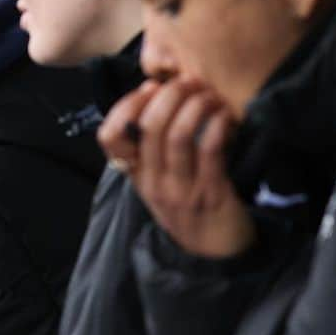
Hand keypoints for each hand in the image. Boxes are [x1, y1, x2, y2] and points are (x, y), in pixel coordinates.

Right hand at [97, 78, 255, 258]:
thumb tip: (157, 99)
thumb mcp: (158, 183)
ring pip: (178, 135)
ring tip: (209, 94)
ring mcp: (181, 189)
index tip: (149, 88)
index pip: (109, 137)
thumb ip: (152, 151)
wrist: (214, 253)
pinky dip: (218, 124)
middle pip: (149, 127)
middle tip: (189, 81)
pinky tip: (226, 115)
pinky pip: (211, 149)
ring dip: (196, 105)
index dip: (126, 106)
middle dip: (170, 94)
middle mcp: (153, 182)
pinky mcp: (211, 192)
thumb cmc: (188, 208)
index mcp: (136, 176)